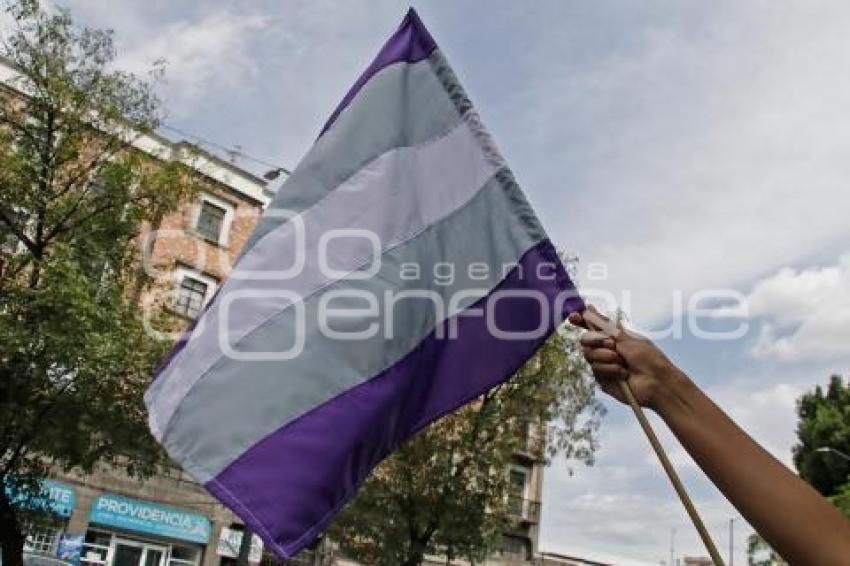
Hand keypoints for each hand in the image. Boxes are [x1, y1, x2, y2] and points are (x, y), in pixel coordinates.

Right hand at [568, 306, 684, 411]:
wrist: (656, 382)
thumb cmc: (648, 358)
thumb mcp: (626, 337)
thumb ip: (604, 325)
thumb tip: (589, 307)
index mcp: (612, 338)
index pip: (592, 327)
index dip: (581, 321)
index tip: (573, 317)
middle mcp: (605, 350)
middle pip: (585, 340)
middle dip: (597, 341)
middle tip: (612, 345)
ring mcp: (603, 365)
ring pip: (589, 355)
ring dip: (607, 357)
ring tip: (623, 362)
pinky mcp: (602, 379)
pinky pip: (596, 369)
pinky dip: (610, 369)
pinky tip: (623, 374)